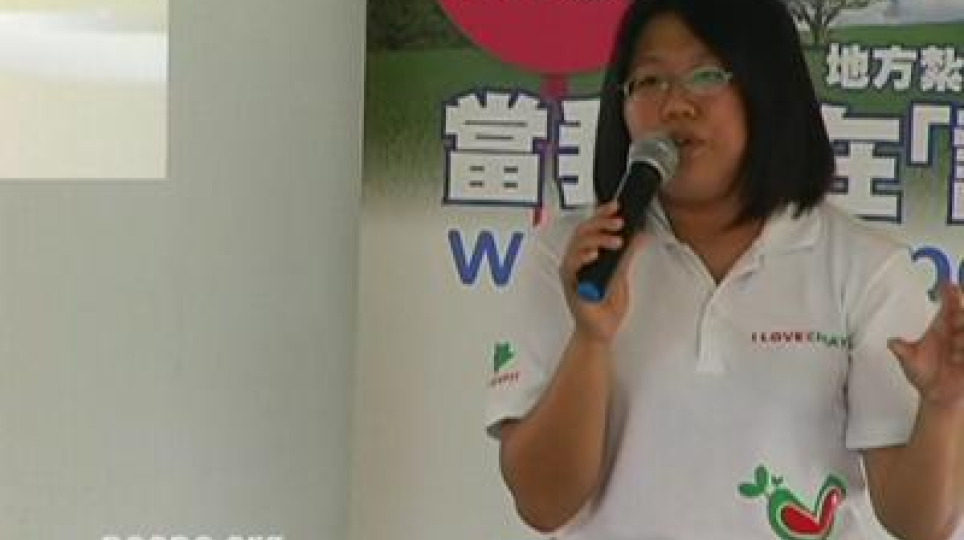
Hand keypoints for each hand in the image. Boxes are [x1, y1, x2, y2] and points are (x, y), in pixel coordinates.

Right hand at [559, 201, 646, 344]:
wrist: (601, 330)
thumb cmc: (605, 305)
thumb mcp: (622, 274)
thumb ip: (628, 255)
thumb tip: (639, 235)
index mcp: (587, 254)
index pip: (592, 227)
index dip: (602, 214)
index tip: (616, 206)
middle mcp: (577, 260)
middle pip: (582, 231)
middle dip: (600, 222)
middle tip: (618, 222)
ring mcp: (572, 271)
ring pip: (577, 244)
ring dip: (597, 239)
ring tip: (616, 241)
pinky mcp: (570, 283)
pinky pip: (571, 266)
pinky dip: (582, 257)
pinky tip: (594, 254)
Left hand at [888, 282, 963, 409]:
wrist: (940, 398)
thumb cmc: (927, 376)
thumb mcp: (910, 361)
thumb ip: (903, 350)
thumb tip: (892, 342)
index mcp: (942, 329)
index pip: (948, 307)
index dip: (949, 295)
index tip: (949, 284)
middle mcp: (956, 333)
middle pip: (961, 315)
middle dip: (959, 314)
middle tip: (956, 312)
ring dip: (961, 334)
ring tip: (956, 342)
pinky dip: (963, 348)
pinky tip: (959, 354)